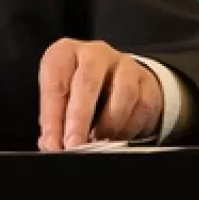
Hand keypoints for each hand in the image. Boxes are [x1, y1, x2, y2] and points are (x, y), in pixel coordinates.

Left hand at [38, 38, 162, 149]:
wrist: (115, 78)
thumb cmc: (78, 90)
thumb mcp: (60, 98)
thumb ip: (55, 120)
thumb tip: (52, 145)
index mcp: (65, 54)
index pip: (55, 83)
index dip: (52, 118)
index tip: (53, 144)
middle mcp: (94, 54)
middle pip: (87, 83)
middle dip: (79, 119)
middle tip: (74, 146)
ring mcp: (123, 64)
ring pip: (123, 93)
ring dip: (109, 124)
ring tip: (99, 141)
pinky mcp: (146, 79)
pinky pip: (143, 106)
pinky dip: (130, 127)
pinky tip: (119, 136)